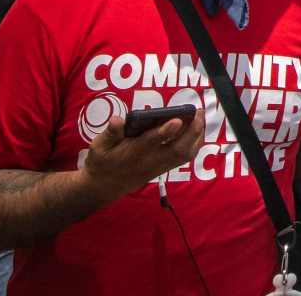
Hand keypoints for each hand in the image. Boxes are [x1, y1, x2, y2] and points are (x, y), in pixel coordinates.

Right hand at [79, 104, 205, 196]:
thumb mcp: (99, 146)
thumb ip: (110, 133)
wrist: (103, 187)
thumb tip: (117, 120)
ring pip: (184, 155)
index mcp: (134, 153)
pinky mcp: (162, 170)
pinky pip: (183, 159)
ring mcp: (158, 167)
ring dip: (196, 137)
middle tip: (199, 112)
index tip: (177, 119)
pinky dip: (194, 144)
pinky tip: (197, 132)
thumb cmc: (101, 162)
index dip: (165, 131)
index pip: (152, 142)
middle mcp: (150, 161)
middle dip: (192, 131)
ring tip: (201, 118)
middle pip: (177, 149)